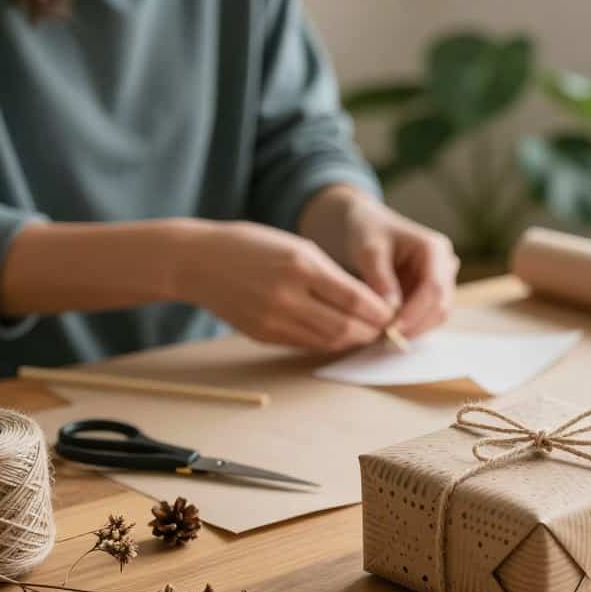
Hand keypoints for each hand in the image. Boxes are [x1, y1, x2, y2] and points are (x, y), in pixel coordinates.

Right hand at [175, 220, 393, 351]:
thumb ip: (332, 275)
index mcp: (301, 265)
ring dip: (352, 341)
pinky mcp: (263, 335)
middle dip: (371, 332)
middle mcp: (288, 295)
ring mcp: (273, 319)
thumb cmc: (252, 246)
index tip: (393, 313)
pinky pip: (306, 345)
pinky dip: (328, 343)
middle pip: (345, 327)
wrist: (197, 261)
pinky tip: (338, 336)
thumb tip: (369, 303)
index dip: (380, 312)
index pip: (355, 299)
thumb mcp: (297, 246)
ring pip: (328, 341)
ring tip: (366, 334)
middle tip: (385, 329)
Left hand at [299, 186, 459, 337]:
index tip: (392, 328)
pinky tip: (388, 332)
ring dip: (414, 330)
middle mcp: (445, 266)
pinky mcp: (430, 296)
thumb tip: (391, 311)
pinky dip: (410, 328)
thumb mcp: (369, 251)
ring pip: (437, 317)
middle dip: (416, 325)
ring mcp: (441, 282)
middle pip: (441, 306)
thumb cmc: (368, 232)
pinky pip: (427, 319)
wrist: (367, 228)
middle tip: (387, 340)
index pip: (435, 288)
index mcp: (435, 249)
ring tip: (385, 337)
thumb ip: (380, 279)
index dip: (416, 312)